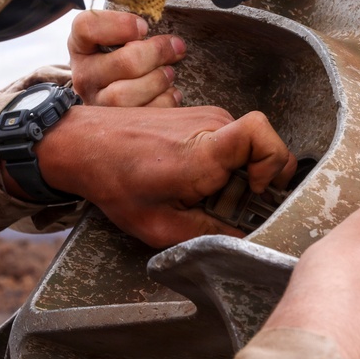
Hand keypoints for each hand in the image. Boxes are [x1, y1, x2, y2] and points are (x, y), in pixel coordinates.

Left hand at [30, 104, 296, 247]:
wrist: (85, 144)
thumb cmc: (115, 182)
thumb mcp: (160, 226)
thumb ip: (209, 237)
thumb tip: (244, 244)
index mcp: (204, 151)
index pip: (262, 134)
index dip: (274, 163)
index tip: (258, 190)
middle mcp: (211, 124)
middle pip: (263, 148)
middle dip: (255, 183)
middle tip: (224, 206)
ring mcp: (206, 115)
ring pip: (247, 148)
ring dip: (237, 175)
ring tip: (202, 193)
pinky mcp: (199, 115)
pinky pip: (230, 141)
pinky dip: (222, 164)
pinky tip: (193, 180)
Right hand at [69, 9, 185, 106]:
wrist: (111, 91)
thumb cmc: (120, 55)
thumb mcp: (118, 36)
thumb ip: (134, 29)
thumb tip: (173, 44)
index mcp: (81, 45)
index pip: (87, 27)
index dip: (119, 24)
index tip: (144, 27)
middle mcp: (84, 75)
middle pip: (124, 63)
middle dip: (157, 53)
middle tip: (175, 47)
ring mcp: (97, 103)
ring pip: (127, 95)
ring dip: (158, 81)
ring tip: (170, 73)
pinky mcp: (114, 125)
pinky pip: (143, 115)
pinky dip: (164, 102)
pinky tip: (170, 92)